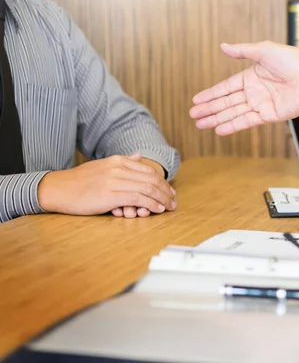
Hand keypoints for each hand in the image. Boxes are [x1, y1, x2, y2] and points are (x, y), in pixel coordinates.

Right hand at [38, 153, 176, 216]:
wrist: (58, 189)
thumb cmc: (79, 181)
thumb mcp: (103, 166)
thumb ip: (122, 161)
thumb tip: (138, 155)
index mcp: (118, 160)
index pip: (148, 170)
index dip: (162, 182)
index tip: (170, 191)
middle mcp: (118, 168)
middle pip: (151, 179)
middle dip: (166, 191)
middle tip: (174, 201)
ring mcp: (115, 180)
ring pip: (148, 188)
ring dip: (162, 199)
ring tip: (170, 207)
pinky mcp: (111, 194)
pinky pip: (138, 198)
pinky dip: (151, 204)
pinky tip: (157, 209)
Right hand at [189, 41, 298, 135]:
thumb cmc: (293, 60)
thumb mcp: (264, 51)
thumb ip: (242, 51)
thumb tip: (223, 46)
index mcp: (251, 76)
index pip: (226, 87)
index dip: (210, 94)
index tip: (195, 100)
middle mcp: (254, 92)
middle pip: (227, 102)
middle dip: (209, 109)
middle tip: (193, 115)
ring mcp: (261, 104)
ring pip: (234, 113)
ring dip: (217, 119)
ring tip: (200, 125)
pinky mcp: (269, 115)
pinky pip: (247, 121)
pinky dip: (233, 126)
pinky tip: (219, 130)